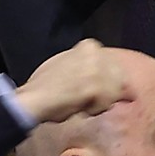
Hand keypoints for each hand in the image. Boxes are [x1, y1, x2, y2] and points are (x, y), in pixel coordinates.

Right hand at [11, 40, 137, 122]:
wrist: (34, 98)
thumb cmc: (47, 85)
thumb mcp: (69, 63)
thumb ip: (88, 64)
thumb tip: (107, 74)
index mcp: (89, 45)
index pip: (114, 65)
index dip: (108, 81)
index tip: (96, 89)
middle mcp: (96, 53)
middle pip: (119, 77)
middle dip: (109, 91)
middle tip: (91, 99)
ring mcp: (96, 70)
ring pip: (116, 92)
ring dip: (101, 102)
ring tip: (83, 103)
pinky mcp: (95, 87)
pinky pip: (107, 104)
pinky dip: (95, 110)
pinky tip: (80, 107)